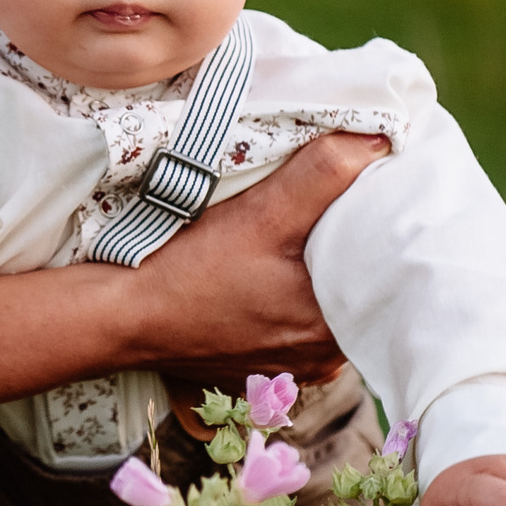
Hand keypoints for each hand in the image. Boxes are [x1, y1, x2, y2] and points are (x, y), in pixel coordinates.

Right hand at [137, 133, 386, 386]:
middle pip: (356, 288)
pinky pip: (295, 321)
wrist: (121, 317)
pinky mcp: (261, 362)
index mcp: (335, 331)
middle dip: (351, 246)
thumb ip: (324, 174)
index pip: (384, 271)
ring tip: (309, 229)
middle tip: (344, 199)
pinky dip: (291, 293)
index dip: (383, 226)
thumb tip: (379, 139)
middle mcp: (322, 361)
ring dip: (319, 270)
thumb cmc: (188, 272)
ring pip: (326, 306)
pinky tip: (274, 267)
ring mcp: (290, 366)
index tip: (378, 190)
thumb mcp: (262, 213)